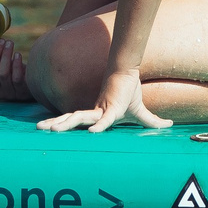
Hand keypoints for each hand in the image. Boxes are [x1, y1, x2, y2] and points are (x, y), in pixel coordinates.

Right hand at [0, 38, 31, 102]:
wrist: (33, 84)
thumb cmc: (14, 72)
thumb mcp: (1, 67)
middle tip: (2, 41)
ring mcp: (8, 94)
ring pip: (3, 73)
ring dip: (6, 55)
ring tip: (10, 43)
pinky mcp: (21, 92)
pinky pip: (16, 78)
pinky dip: (16, 64)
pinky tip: (18, 54)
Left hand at [37, 67, 171, 132]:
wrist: (132, 74)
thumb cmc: (130, 91)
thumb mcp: (140, 112)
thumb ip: (151, 121)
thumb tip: (168, 124)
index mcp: (96, 115)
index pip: (74, 121)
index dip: (61, 124)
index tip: (48, 129)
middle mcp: (94, 113)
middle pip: (71, 120)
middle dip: (54, 124)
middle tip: (38, 129)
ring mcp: (101, 111)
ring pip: (79, 119)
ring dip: (63, 124)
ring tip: (49, 129)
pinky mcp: (113, 109)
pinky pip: (105, 121)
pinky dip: (98, 127)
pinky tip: (92, 134)